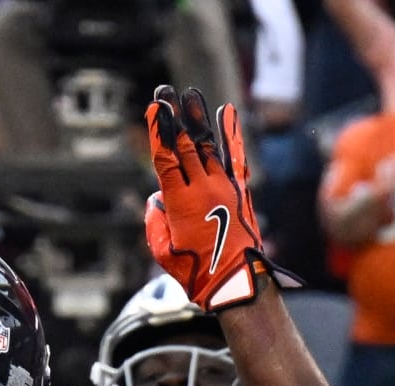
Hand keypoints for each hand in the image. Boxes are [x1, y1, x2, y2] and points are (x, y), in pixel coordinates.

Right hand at [143, 86, 291, 310]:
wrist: (235, 284)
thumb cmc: (196, 273)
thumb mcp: (162, 251)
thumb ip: (155, 222)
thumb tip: (156, 202)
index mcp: (179, 201)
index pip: (165, 157)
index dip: (159, 131)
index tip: (155, 108)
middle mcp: (202, 187)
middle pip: (185, 145)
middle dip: (175, 116)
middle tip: (166, 92)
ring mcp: (224, 187)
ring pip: (208, 146)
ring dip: (198, 119)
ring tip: (191, 94)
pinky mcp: (240, 192)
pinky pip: (235, 157)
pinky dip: (231, 134)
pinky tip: (227, 113)